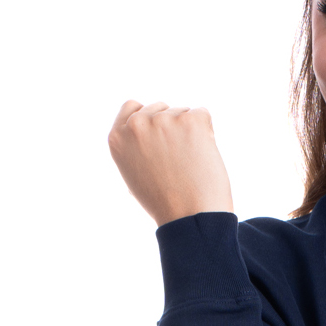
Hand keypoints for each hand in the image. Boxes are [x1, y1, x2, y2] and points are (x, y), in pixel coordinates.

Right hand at [108, 100, 233, 226]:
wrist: (190, 217)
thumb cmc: (166, 203)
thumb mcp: (135, 175)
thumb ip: (135, 148)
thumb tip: (149, 132)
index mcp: (117, 138)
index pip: (132, 107)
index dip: (150, 119)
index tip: (161, 137)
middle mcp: (136, 125)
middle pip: (160, 108)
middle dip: (172, 126)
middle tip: (179, 160)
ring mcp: (163, 120)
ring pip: (183, 112)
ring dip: (190, 132)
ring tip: (190, 164)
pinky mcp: (190, 120)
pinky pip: (202, 115)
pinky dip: (207, 133)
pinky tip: (202, 157)